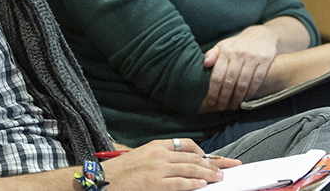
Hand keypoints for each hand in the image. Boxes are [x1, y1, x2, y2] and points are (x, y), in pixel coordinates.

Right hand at [100, 138, 240, 190]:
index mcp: (157, 145)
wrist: (102, 181)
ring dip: (208, 174)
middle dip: (213, 163)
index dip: (204, 152)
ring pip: (190, 169)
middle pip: (193, 157)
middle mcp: (159, 154)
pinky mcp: (154, 184)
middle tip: (227, 168)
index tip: (213, 158)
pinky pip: (180, 184)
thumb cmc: (121, 172)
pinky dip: (193, 184)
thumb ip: (161, 158)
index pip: (187, 145)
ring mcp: (157, 169)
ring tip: (220, 178)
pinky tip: (203, 186)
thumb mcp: (142, 157)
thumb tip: (183, 165)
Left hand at [199, 25, 278, 111]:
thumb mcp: (223, 45)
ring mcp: (252, 57)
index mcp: (226, 51)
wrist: (261, 35)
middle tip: (221, 107)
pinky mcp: (265, 60)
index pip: (218, 74)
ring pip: (243, 82)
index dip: (214, 90)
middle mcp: (238, 54)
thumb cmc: (238, 44)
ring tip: (233, 106)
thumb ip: (212, 54)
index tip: (211, 101)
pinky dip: (251, 91)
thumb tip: (205, 64)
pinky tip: (246, 99)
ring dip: (237, 97)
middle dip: (224, 97)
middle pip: (229, 81)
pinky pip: (257, 80)